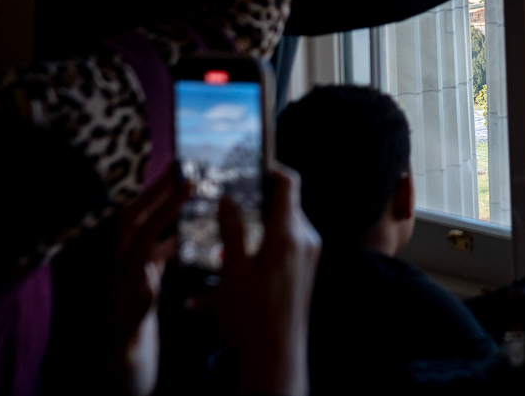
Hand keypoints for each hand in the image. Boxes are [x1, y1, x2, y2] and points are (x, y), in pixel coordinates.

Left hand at [110, 174, 187, 394]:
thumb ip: (138, 308)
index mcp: (122, 281)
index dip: (163, 206)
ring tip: (187, 187)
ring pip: (144, 232)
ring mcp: (130, 278)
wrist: (117, 382)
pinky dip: (168, 234)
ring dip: (162, 208)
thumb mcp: (131, 339)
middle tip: (181, 166)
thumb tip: (147, 274)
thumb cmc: (124, 366)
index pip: (142, 232)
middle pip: (135, 220)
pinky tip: (187, 232)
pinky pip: (152, 251)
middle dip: (155, 191)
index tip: (186, 182)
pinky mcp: (139, 288)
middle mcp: (123, 273)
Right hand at [215, 164, 320, 395]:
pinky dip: (255, 256)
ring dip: (250, 233)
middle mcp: (305, 240)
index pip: (288, 182)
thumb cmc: (252, 319)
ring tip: (216, 247)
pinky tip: (219, 282)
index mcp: (289, 233)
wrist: (276, 362)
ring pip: (278, 229)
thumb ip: (232, 229)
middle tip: (223, 202)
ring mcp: (308, 257)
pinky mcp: (303, 273)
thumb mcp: (233, 272)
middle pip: (282, 204)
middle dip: (253, 202)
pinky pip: (280, 251)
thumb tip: (227, 198)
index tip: (246, 164)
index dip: (269, 167)